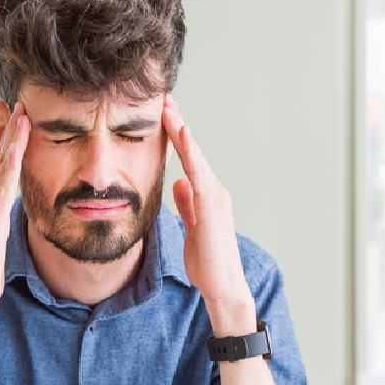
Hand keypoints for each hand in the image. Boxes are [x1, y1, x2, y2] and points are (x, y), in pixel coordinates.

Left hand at [162, 96, 255, 335]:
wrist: (222, 285)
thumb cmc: (207, 261)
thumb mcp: (191, 227)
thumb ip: (187, 204)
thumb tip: (179, 182)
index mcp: (206, 196)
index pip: (188, 160)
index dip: (175, 136)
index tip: (162, 115)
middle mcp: (213, 190)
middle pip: (192, 151)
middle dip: (177, 124)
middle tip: (162, 99)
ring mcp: (214, 195)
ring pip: (195, 155)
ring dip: (181, 129)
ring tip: (167, 107)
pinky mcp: (212, 203)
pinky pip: (198, 170)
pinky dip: (190, 150)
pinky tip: (181, 132)